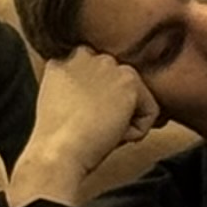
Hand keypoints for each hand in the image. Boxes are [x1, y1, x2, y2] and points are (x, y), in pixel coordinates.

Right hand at [8, 47, 157, 206]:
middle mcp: (84, 54)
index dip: (98, 103)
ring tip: (101, 132)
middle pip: (118, 85)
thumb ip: (77, 89)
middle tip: (94, 129)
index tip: (87, 121)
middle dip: (114, 109)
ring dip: (124, 120)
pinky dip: (137, 131)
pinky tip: (112, 134)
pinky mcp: (128, 80)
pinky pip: (150, 111)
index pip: (97, 77)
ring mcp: (107, 64)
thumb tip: (107, 99)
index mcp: (62, 59)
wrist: (57, 152)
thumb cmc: (56, 140)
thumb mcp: (58, 104)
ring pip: (135, 98)